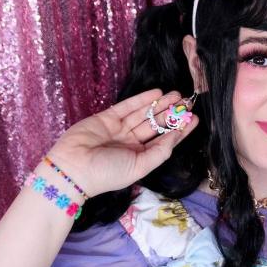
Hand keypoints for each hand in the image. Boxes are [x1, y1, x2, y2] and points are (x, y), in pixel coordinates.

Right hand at [44, 89, 198, 197]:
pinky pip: (127, 107)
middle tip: (188, 101)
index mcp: (140, 157)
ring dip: (160, 104)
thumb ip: (160, 151)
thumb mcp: (140, 166)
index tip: (194, 119)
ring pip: (144, 114)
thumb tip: (177, 136)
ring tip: (177, 94)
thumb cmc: (108, 173)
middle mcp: (131, 143)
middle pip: (156, 125)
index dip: (180, 130)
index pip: (164, 140)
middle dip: (172, 113)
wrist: (72, 169)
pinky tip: (157, 93)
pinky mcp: (106, 118)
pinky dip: (142, 99)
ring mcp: (119, 129)